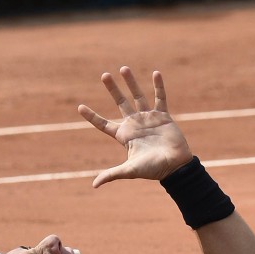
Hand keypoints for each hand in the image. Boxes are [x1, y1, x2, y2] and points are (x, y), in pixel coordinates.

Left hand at [78, 66, 192, 187]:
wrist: (175, 166)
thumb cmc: (152, 169)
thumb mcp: (129, 170)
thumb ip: (112, 174)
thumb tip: (94, 185)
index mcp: (124, 135)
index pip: (103, 124)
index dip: (92, 116)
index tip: (80, 107)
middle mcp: (134, 124)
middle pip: (120, 102)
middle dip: (112, 89)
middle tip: (104, 75)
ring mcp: (149, 118)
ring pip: (138, 96)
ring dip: (131, 82)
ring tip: (124, 68)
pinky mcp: (163, 116)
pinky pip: (160, 98)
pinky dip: (158, 86)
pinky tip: (156, 74)